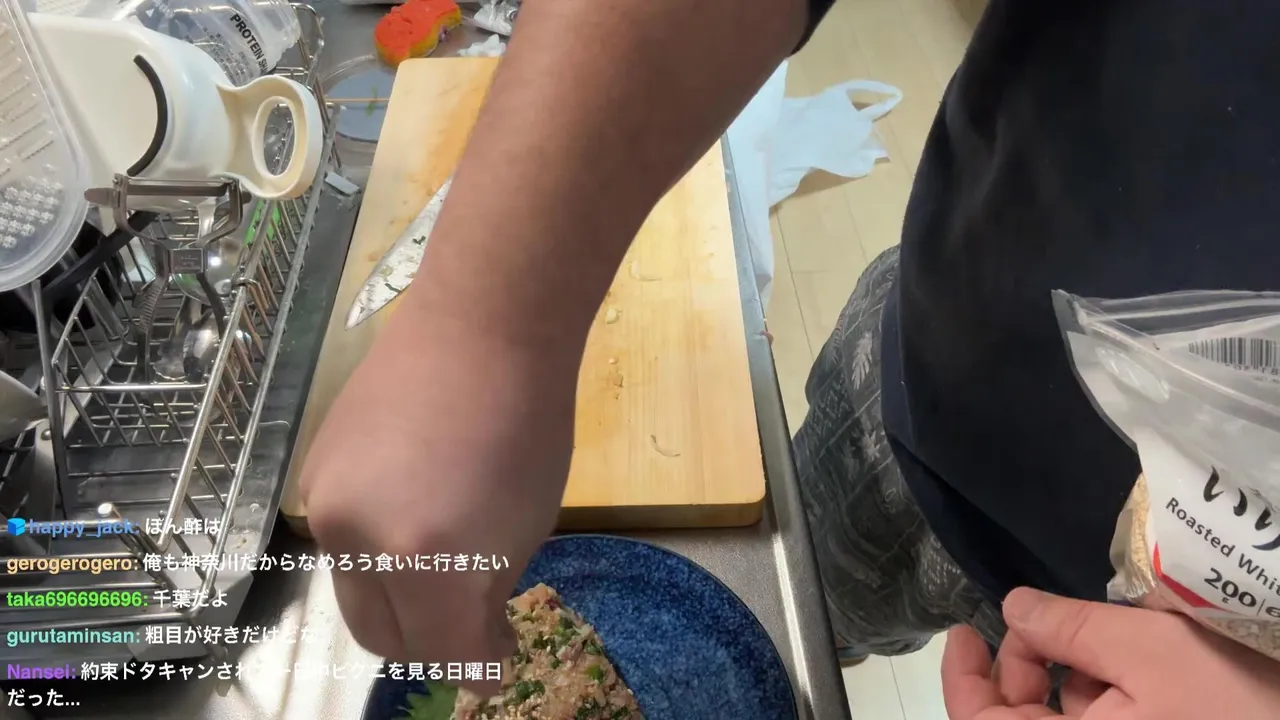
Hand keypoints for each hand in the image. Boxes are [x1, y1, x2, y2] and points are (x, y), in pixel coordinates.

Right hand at [299, 302, 580, 694]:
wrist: (479, 326)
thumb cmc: (528, 424)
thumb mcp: (527, 527)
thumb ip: (486, 594)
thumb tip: (472, 642)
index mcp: (426, 561)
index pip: (445, 655)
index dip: (480, 666)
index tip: (499, 653)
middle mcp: (360, 543)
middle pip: (384, 641)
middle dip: (432, 645)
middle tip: (473, 622)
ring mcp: (326, 508)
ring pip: (355, 597)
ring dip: (399, 603)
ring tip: (444, 565)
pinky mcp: (312, 478)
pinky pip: (341, 548)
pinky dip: (375, 556)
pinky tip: (413, 516)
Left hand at [942, 587, 1279, 718]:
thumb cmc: (1234, 706)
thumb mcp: (1150, 652)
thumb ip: (1072, 629)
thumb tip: (1015, 607)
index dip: (961, 678)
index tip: (964, 631)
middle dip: (1023, 665)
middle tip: (1045, 620)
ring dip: (1069, 679)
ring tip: (1108, 640)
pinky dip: (1105, 696)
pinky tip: (1135, 667)